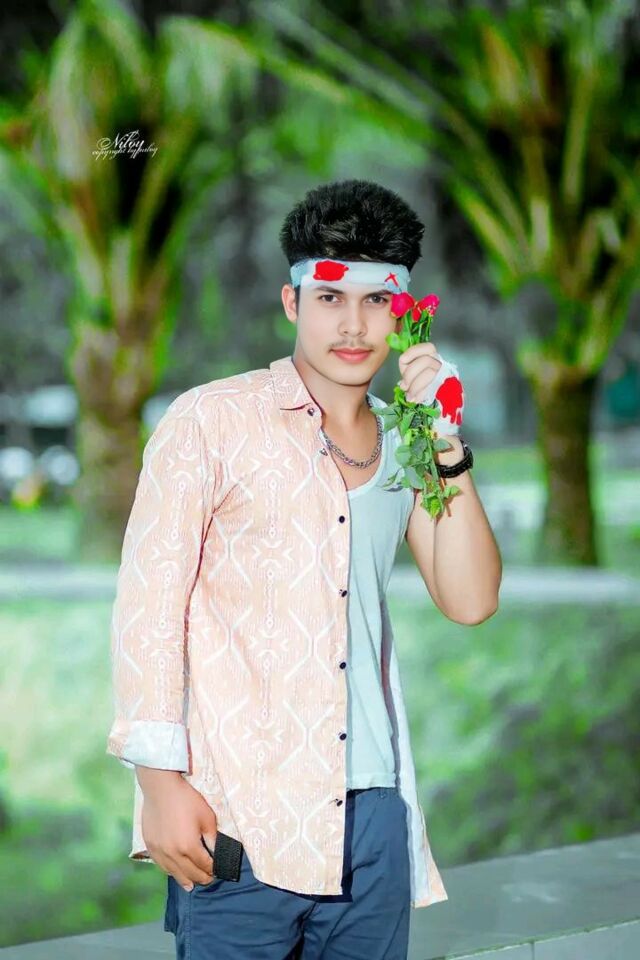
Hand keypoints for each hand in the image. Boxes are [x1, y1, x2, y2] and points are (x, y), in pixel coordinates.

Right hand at [138, 769, 218, 891]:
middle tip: (208, 880)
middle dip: (201, 878)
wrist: (161, 788)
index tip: (217, 872)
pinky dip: (169, 872)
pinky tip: (173, 873)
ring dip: (184, 880)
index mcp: (189, 847)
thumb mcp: (206, 816)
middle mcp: (173, 854)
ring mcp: (159, 852)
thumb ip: (212, 837)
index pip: (204, 865)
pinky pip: (161, 866)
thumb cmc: (186, 800)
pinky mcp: (150, 846)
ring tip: (191, 885)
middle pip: (189, 873)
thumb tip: (216, 851)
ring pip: (173, 873)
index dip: (212, 870)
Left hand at [398, 342, 463, 434]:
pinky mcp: (452, 392)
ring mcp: (451, 381)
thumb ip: (413, 379)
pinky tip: (417, 400)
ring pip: (429, 371)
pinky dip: (421, 392)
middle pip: (426, 360)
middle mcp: (447, 371)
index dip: (413, 352)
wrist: (441, 431)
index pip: (428, 348)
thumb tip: (403, 381)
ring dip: (415, 385)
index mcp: (438, 366)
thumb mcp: (418, 389)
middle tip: (406, 388)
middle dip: (410, 374)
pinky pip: (433, 385)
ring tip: (411, 397)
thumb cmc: (427, 410)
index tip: (404, 363)